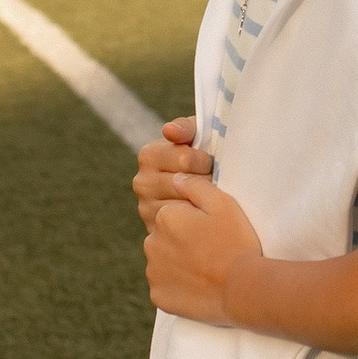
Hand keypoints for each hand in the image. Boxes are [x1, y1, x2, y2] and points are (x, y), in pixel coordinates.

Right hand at [133, 116, 212, 233]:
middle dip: (205, 182)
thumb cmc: (202, 158)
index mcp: (150, 155)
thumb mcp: (197, 136)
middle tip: (214, 182)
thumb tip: (169, 130)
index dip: (204, 161)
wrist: (200, 194)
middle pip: (184, 184)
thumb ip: (186, 128)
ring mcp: (147, 208)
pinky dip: (197, 222)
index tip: (210, 162)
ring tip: (210, 197)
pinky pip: (182, 229)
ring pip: (184, 207)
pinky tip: (204, 216)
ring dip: (202, 203)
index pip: (185, 159)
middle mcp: (142, 182)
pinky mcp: (155, 231)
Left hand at [144, 170, 265, 325]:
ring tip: (207, 269)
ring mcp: (153, 272)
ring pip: (164, 263)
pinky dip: (178, 287)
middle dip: (183, 242)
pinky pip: (165, 287)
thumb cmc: (235, 242)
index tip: (213, 232)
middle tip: (211, 251)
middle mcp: (151, 243)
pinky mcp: (158, 296)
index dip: (195, 222)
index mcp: (165, 217)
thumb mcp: (223, 203)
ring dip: (179, 264)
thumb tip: (176, 178)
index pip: (174, 215)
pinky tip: (199, 286)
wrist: (242, 288)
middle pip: (166, 238)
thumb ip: (195, 185)